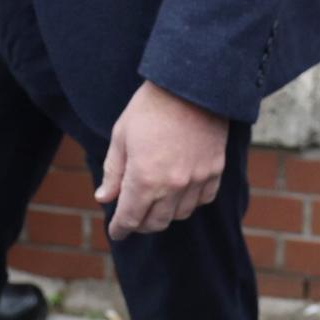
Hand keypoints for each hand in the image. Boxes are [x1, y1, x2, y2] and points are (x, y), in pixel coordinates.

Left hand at [95, 80, 227, 241]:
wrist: (190, 87)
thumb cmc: (149, 108)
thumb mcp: (121, 136)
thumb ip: (113, 171)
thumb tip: (104, 198)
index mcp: (144, 178)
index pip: (130, 217)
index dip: (120, 228)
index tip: (115, 232)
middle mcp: (172, 186)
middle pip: (156, 222)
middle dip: (140, 224)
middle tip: (132, 217)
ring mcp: (197, 180)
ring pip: (179, 214)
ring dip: (164, 214)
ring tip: (154, 203)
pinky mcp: (215, 171)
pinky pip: (202, 200)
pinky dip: (189, 202)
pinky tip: (179, 193)